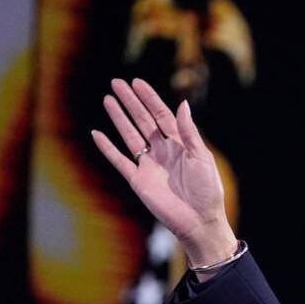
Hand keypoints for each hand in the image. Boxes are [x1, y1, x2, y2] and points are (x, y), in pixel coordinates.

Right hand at [91, 78, 235, 260]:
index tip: (137, 82)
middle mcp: (163, 152)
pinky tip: (97, 134)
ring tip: (108, 99)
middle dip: (130, 102)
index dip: (149, 98)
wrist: (199, 221)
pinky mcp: (138, 181)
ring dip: (119, 118)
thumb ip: (189, 132)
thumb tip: (182, 103)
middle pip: (143, 121)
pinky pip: (119, 161)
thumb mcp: (201, 158)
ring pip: (130, 136)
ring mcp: (149, 165)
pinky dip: (107, 148)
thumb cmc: (207, 190)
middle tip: (116, 83)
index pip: (161, 115)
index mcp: (180, 144)